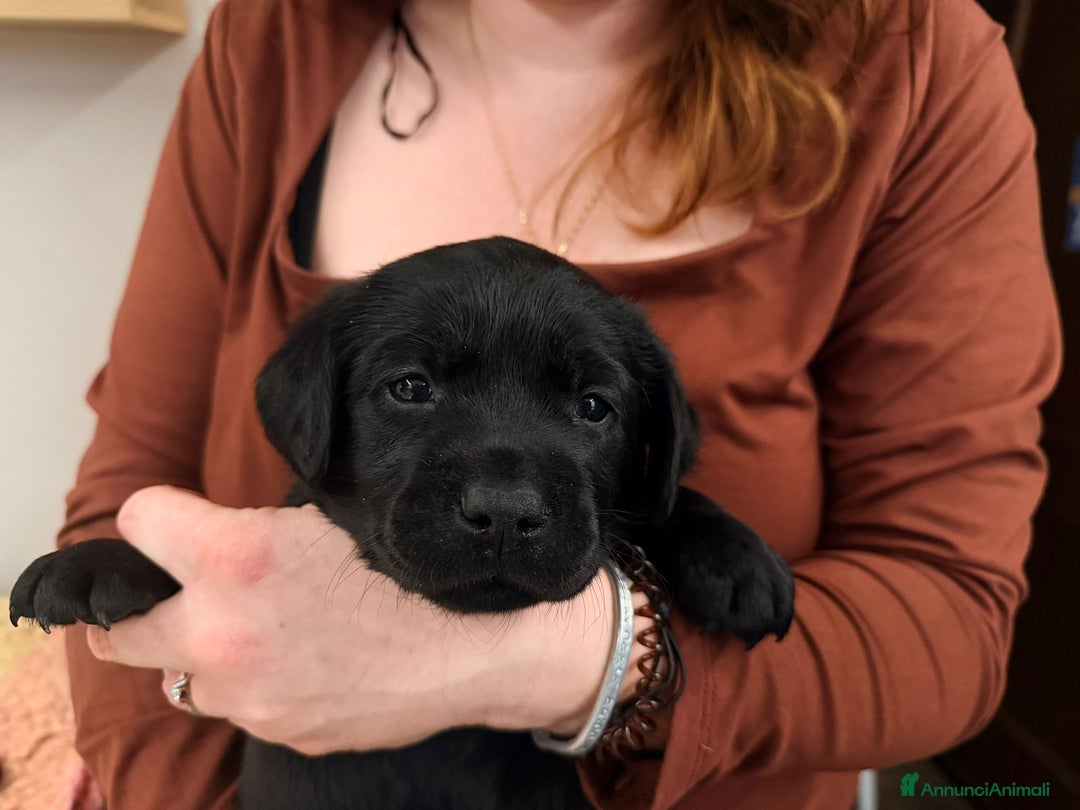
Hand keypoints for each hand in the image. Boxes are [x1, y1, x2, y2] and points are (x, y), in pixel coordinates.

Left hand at [86, 486, 623, 754]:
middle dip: (142, 606)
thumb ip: (251, 526)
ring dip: (199, 652)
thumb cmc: (409, 566)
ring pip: (179, 676)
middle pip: (118, 631)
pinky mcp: (277, 730)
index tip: (172, 521)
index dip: (158, 515)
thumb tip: (211, 529)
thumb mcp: (326, 515)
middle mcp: (221, 632)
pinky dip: (251, 684)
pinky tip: (299, 661)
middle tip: (170, 593)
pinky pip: (238, 706)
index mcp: (233, 558)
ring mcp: (246, 694)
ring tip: (252, 630)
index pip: (135, 521)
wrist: (473, 643)